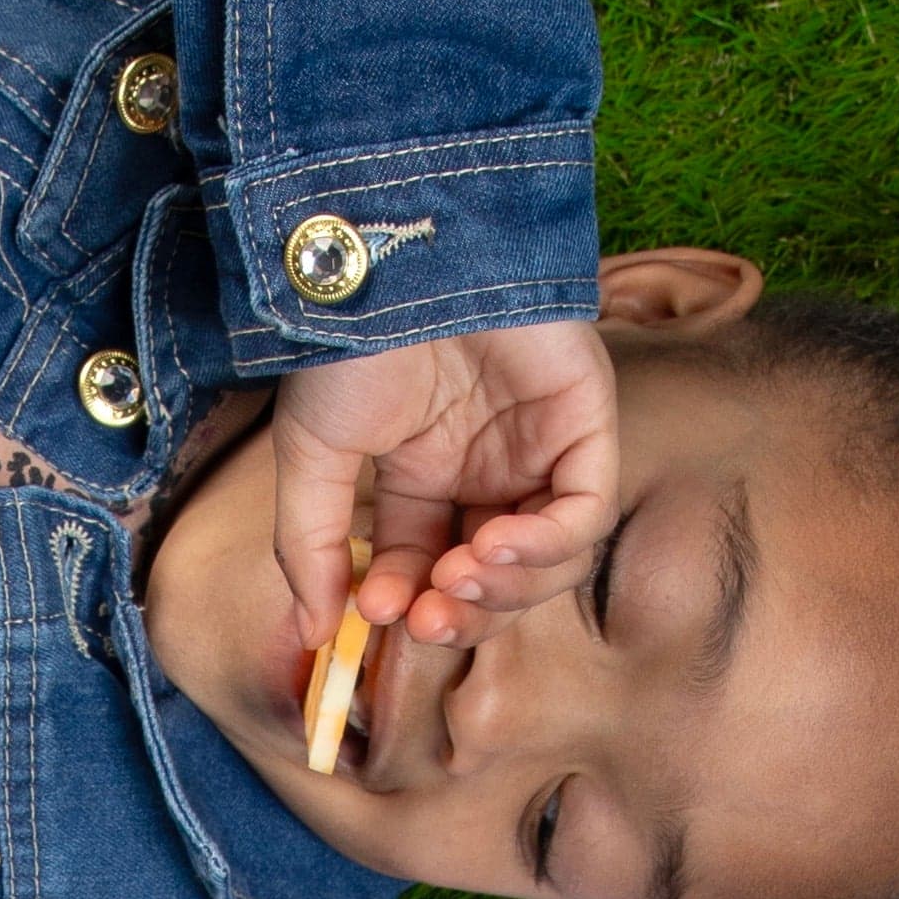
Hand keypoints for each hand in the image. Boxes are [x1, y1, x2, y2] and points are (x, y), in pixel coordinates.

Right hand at [270, 320, 618, 655]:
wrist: (395, 266)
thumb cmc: (348, 347)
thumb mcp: (312, 456)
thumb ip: (311, 546)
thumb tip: (313, 632)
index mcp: (425, 474)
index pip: (428, 565)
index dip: (407, 600)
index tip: (376, 611)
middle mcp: (488, 467)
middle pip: (496, 578)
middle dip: (463, 612)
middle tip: (427, 619)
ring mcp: (541, 445)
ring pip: (550, 559)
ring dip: (505, 589)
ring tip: (457, 578)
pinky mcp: (585, 420)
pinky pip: (587, 510)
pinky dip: (547, 545)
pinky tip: (495, 545)